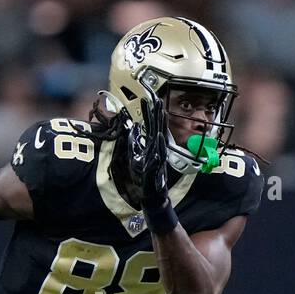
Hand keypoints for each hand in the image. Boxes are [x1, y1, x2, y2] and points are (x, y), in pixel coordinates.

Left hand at [130, 97, 169, 214]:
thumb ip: (136, 142)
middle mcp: (156, 149)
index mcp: (151, 145)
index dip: (148, 112)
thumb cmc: (145, 177)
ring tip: (161, 110)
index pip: (150, 126)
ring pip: (159, 137)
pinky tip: (161, 135)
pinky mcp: (157, 166)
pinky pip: (159, 153)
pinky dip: (161, 144)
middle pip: (156, 127)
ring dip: (160, 124)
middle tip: (156, 97)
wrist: (153, 196)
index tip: (147, 98)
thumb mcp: (136, 156)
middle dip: (156, 112)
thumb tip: (133, 128)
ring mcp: (158, 156)